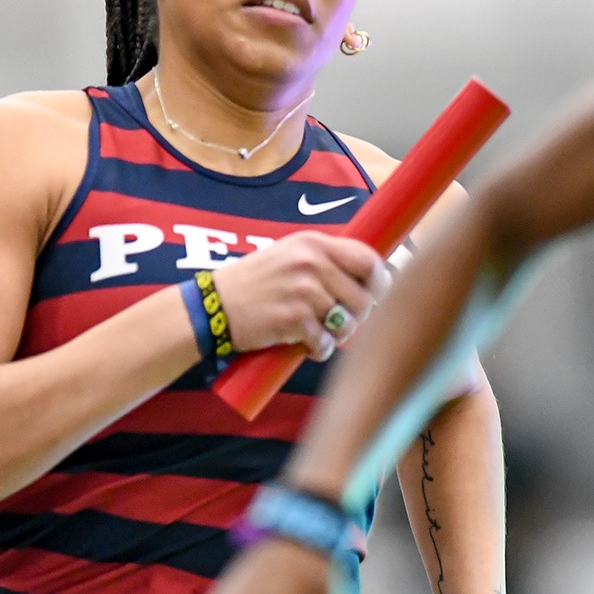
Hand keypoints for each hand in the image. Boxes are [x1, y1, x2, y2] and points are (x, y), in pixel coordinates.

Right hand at [209, 233, 388, 360]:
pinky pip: (325, 343)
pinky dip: (319, 350)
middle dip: (357, 316)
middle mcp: (311, 263)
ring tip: (319, 333)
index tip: (375, 294)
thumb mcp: (290, 255)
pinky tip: (305, 345)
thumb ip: (326, 261)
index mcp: (314, 243)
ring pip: (347, 324)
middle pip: (364, 298)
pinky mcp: (293, 320)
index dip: (380, 281)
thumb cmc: (256, 283)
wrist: (214, 305)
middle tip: (339, 321)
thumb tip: (372, 277)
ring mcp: (303, 291)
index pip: (369, 259)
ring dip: (338, 336)